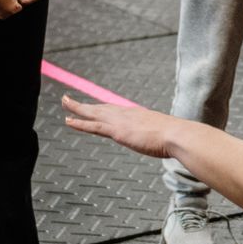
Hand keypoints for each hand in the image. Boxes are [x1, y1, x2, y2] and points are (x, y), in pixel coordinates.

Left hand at [61, 95, 176, 157]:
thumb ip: (164, 137)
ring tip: (65, 103)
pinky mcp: (117, 131)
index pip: (116, 111)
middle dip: (86, 105)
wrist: (177, 135)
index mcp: (138, 115)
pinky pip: (93, 126)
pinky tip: (68, 121)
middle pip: (101, 108)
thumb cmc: (177, 138)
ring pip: (93, 112)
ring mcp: (121, 121)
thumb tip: (173, 143)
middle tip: (71, 100)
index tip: (95, 107)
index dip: (103, 109)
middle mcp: (127, 114)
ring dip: (77, 108)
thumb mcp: (168, 135)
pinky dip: (80, 123)